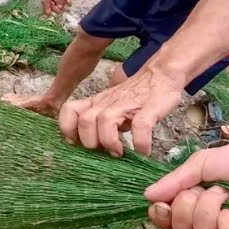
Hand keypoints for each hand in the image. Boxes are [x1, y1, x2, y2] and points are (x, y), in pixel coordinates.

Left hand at [59, 65, 181, 155]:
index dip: (68, 128)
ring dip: (110, 142)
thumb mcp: (109, 106)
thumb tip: (92, 150)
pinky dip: (140, 143)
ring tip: (119, 153)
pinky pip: (140, 127)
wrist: (160, 75)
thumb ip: (98, 122)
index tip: (76, 144)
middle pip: (85, 121)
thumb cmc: (133, 97)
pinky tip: (143, 152)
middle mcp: (107, 103)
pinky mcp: (148, 108)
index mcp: (95, 103)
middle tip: (104, 152)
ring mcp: (127, 105)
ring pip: (105, 121)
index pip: (69, 110)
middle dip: (90, 142)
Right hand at [144, 142, 228, 228]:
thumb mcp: (205, 162)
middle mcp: (211, 218)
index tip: (160, 205)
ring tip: (227, 193)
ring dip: (210, 209)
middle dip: (187, 207)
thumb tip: (147, 195)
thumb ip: (176, 179)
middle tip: (202, 191)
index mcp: (197, 200)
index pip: (169, 218)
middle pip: (182, 227)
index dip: (162, 215)